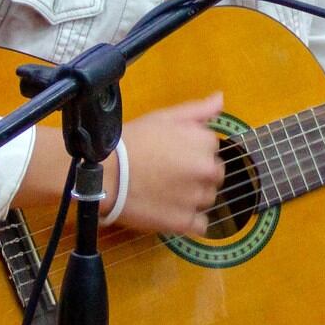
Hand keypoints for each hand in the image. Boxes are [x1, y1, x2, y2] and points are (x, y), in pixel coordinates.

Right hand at [113, 92, 226, 234]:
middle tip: (169, 174)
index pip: (212, 149)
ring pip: (207, 199)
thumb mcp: (164, 117)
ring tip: (166, 192)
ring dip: (193, 197)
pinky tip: (170, 211)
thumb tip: (221, 99)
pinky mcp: (184, 222)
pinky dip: (189, 220)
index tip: (173, 154)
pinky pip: (200, 225)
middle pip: (213, 175)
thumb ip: (198, 110)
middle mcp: (207, 170)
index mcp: (205, 143)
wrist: (104, 174)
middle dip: (196, 175)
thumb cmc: (133, 141)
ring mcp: (197, 198)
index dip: (192, 151)